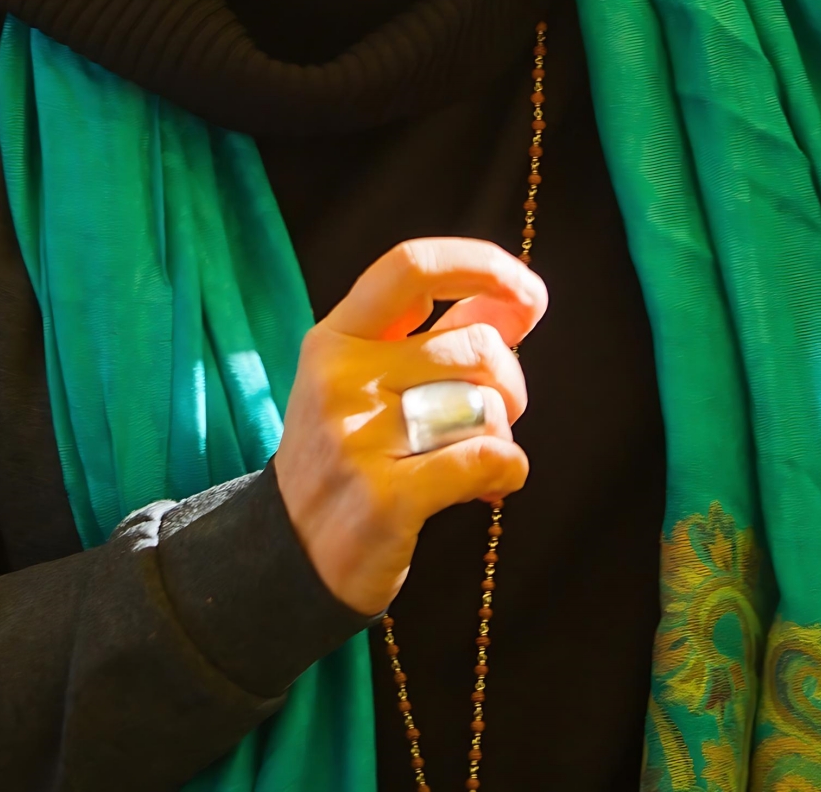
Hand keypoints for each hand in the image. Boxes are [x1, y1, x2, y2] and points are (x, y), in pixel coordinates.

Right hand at [272, 237, 547, 615]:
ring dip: (501, 433)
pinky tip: (492, 485)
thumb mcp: (370, 379)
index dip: (482, 265)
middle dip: (510, 381)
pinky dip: (507, 469)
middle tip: (496, 412)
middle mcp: (338, 378)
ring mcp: (355, 438)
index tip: (529, 291)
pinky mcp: (382, 499)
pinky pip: (485, 458)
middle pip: (473, 346)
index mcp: (335, 336)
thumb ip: (439, 333)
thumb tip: (517, 296)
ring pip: (484, 406)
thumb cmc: (352, 453)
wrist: (292, 555)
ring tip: (473, 456)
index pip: (411, 266)